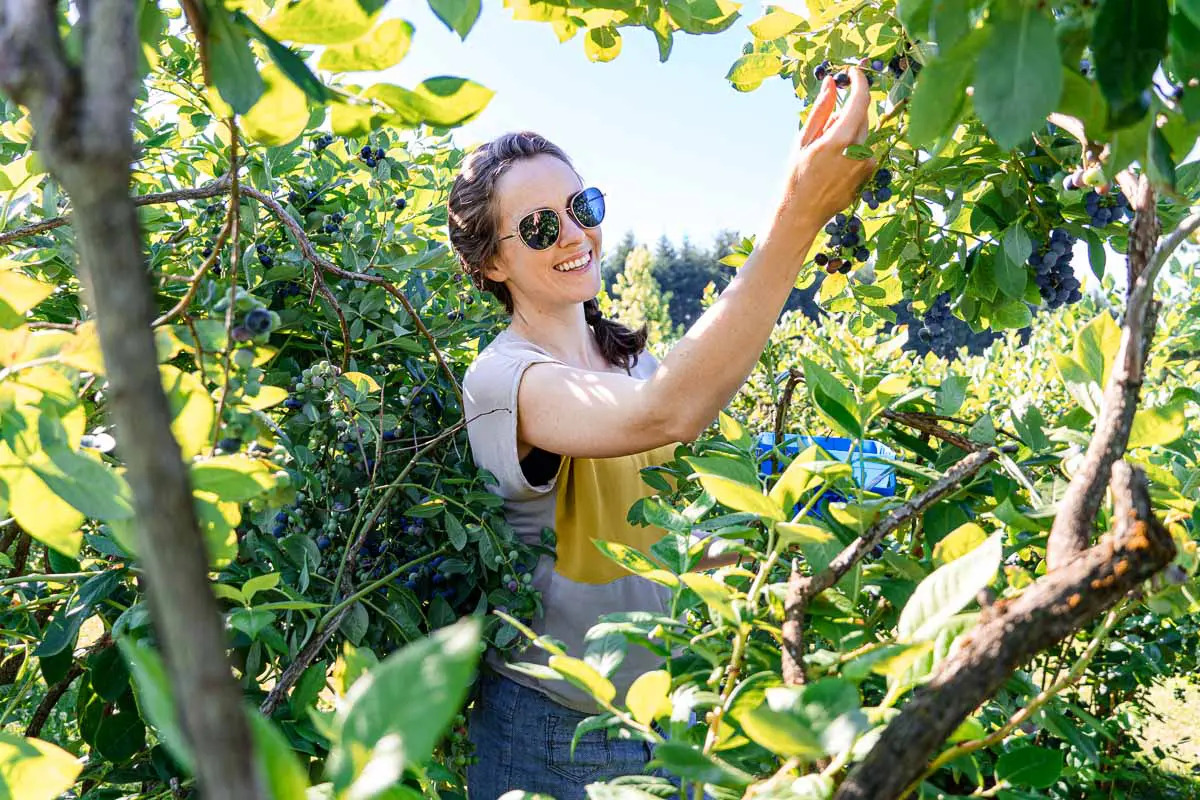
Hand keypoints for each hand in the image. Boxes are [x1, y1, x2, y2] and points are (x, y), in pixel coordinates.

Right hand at [780, 68, 876, 230]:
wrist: (801, 215)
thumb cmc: (795, 176)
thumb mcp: (803, 140)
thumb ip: (821, 109)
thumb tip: (831, 82)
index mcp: (839, 141)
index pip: (860, 100)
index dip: (859, 81)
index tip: (852, 71)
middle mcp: (859, 152)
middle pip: (862, 116)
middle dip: (848, 110)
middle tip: (825, 124)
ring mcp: (866, 165)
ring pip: (863, 133)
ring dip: (849, 131)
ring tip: (825, 151)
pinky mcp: (869, 175)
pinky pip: (865, 151)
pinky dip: (853, 148)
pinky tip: (834, 165)